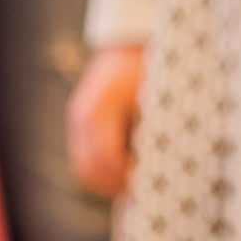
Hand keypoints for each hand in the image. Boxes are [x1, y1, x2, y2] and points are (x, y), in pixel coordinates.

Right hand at [66, 44, 144, 197]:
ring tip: (134, 187)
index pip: (106, 158)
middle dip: (114, 186)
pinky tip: (126, 172)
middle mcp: (82, 116)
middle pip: (89, 169)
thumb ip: (156, 128)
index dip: (125, 178)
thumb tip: (164, 164)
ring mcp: (76, 119)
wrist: (128, 45)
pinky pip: (83, 157)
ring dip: (106, 182)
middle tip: (142, 194)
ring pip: (83, 167)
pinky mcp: (78, 122)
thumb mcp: (157, 96)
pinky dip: (101, 170)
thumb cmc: (149, 69)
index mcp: (100, 109)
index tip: (148, 186)